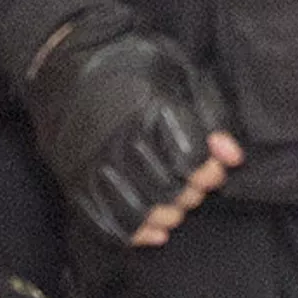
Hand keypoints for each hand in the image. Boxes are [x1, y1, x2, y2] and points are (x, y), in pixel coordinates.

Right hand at [23, 26, 242, 245]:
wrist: (66, 64)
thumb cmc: (133, 66)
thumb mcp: (180, 73)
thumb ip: (210, 115)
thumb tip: (232, 157)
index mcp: (148, 106)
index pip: (190, 158)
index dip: (209, 170)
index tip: (213, 168)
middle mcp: (118, 138)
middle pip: (167, 188)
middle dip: (189, 193)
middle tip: (192, 186)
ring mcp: (92, 162)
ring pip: (138, 211)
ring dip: (165, 216)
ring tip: (174, 205)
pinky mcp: (74, 180)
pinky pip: (106, 222)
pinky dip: (134, 233)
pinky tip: (152, 230)